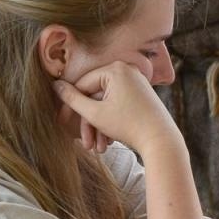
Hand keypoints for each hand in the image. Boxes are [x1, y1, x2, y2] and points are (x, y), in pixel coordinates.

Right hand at [53, 61, 181, 157]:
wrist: (163, 142)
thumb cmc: (129, 126)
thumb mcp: (95, 114)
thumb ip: (72, 99)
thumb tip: (55, 85)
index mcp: (115, 69)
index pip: (83, 84)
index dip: (71, 105)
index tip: (62, 122)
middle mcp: (127, 71)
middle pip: (95, 97)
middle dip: (89, 124)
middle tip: (85, 145)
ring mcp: (136, 84)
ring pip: (107, 104)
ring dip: (100, 128)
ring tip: (99, 149)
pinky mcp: (142, 96)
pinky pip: (119, 106)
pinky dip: (112, 123)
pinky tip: (109, 143)